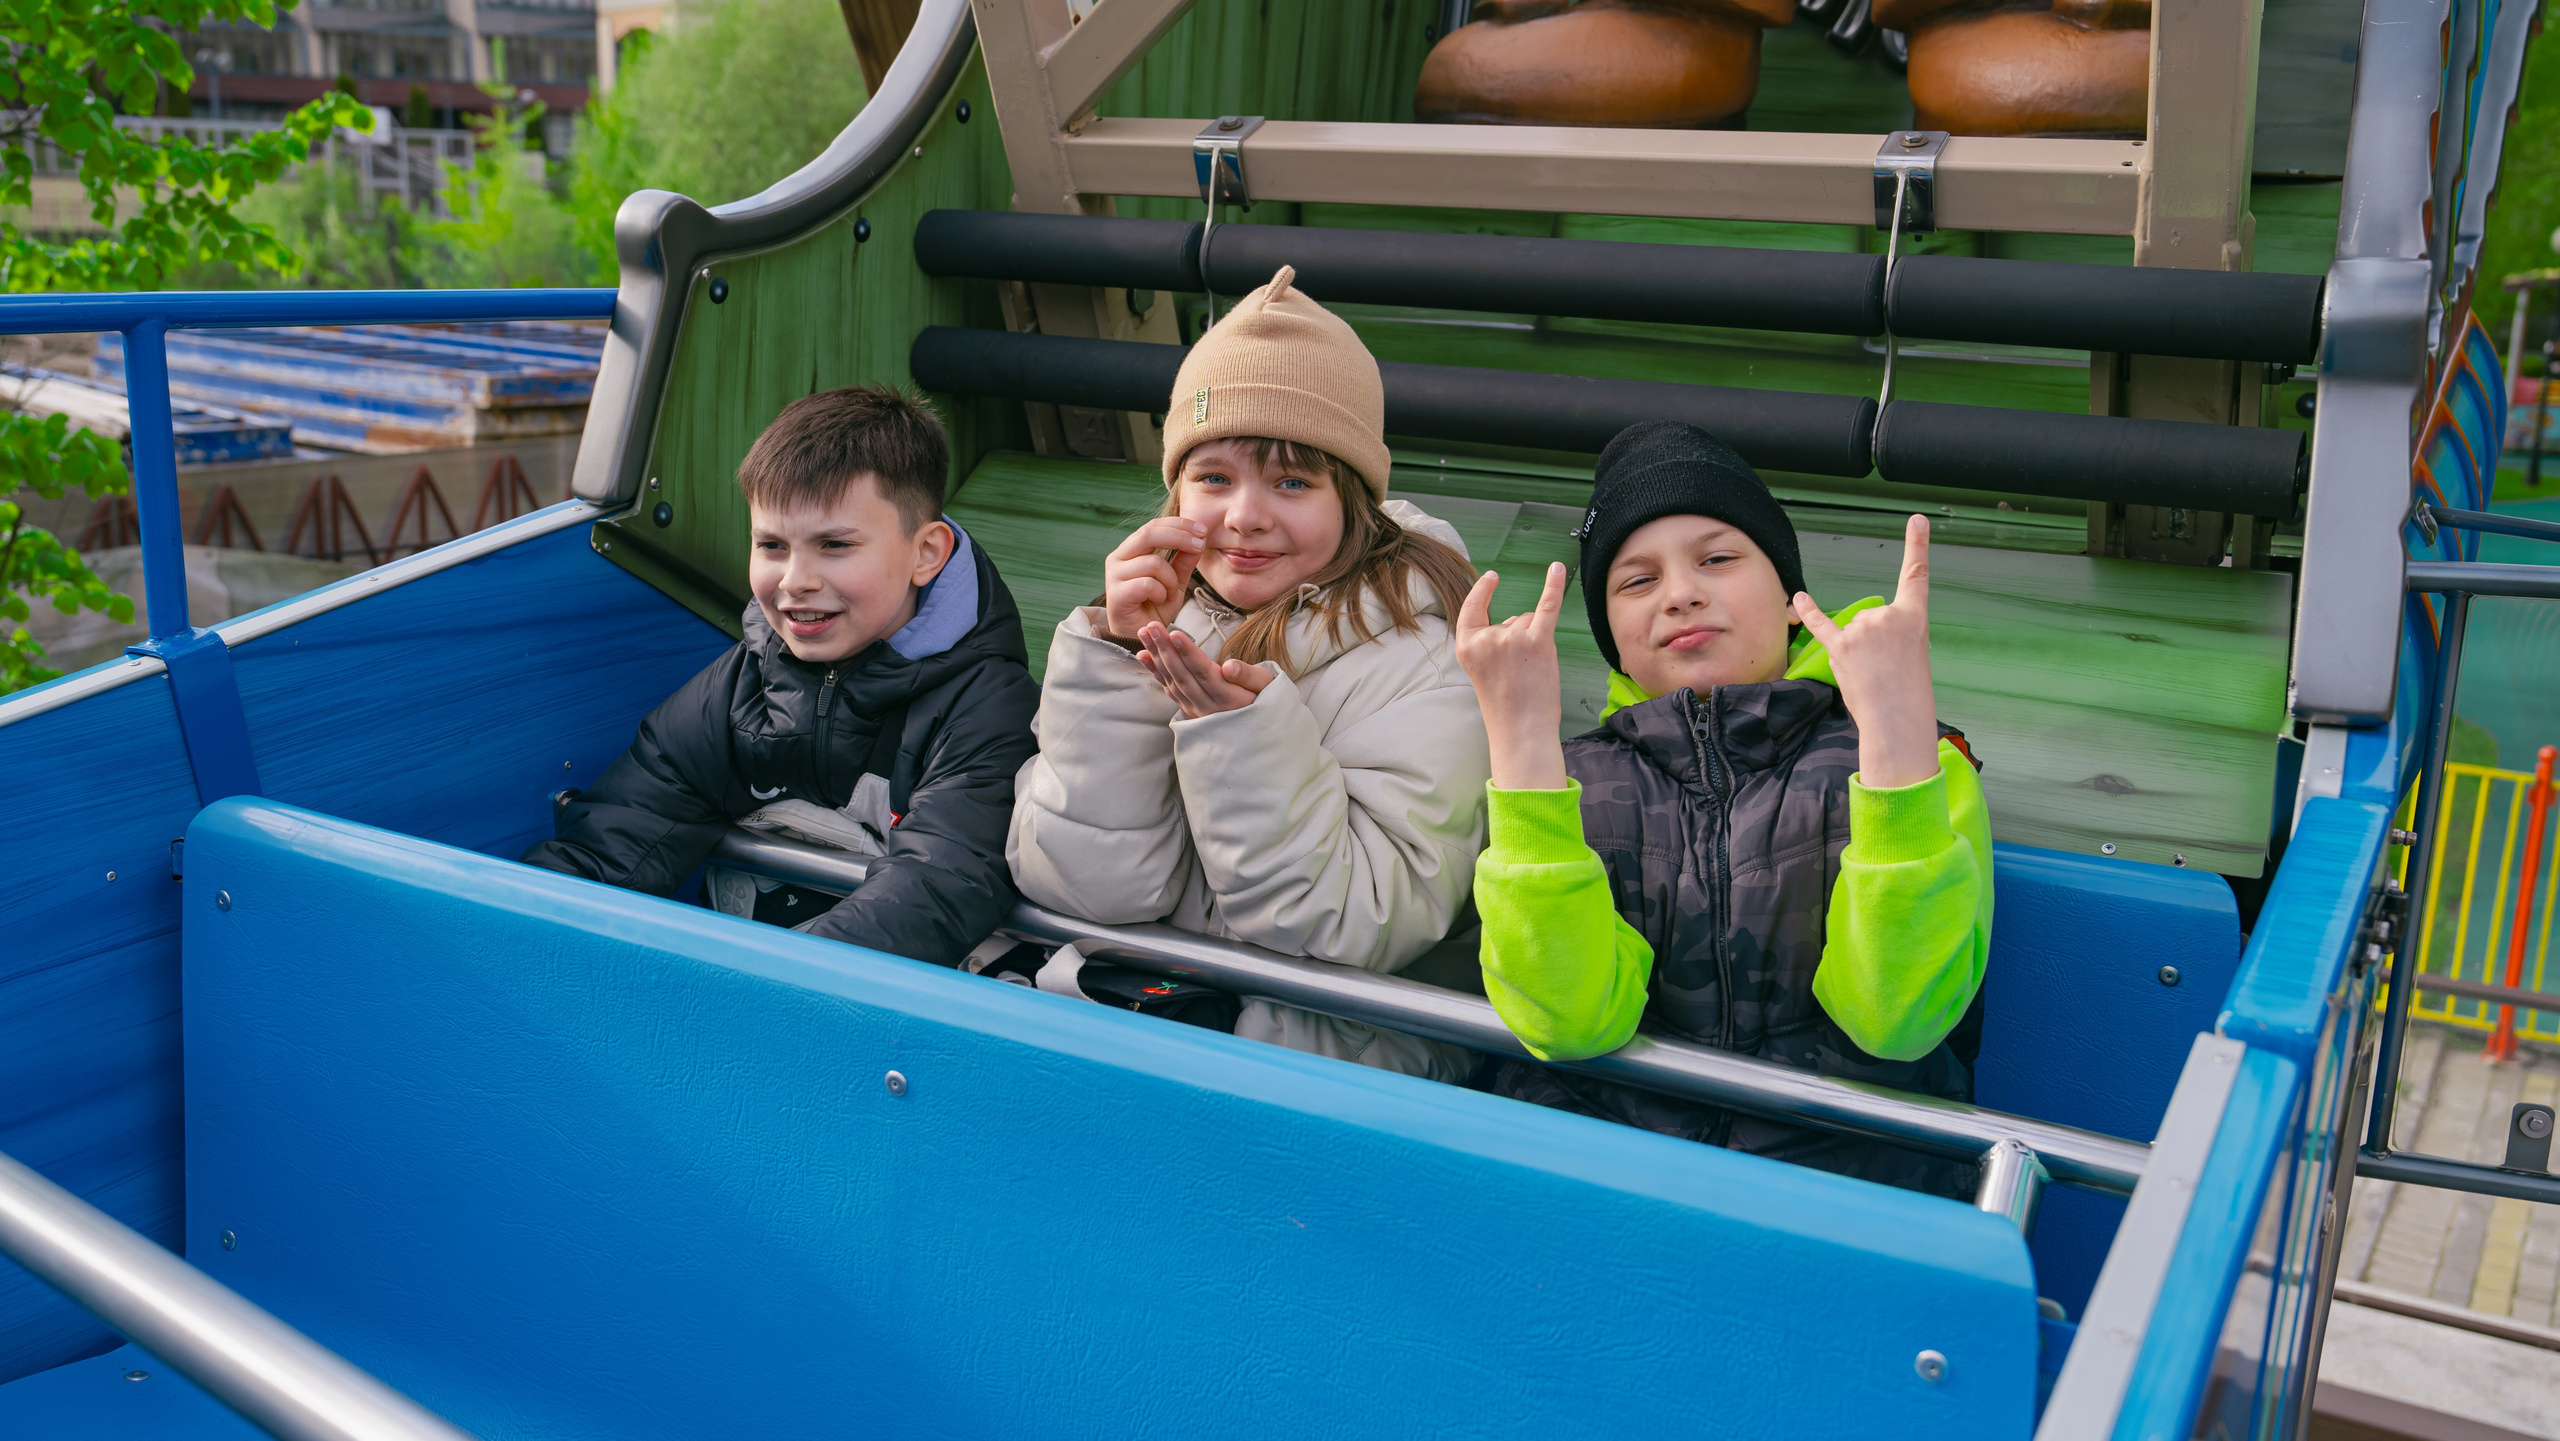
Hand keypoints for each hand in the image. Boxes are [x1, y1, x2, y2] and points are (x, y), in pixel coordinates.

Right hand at [1103, 516, 1205, 641]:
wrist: (1143, 636)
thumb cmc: (1155, 607)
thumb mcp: (1176, 580)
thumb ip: (1184, 560)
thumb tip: (1199, 539)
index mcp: (1131, 550)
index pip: (1153, 525)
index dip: (1179, 524)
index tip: (1202, 530)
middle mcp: (1118, 558)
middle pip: (1148, 533)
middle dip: (1179, 536)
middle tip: (1199, 545)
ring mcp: (1114, 575)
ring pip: (1153, 562)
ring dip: (1171, 579)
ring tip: (1170, 593)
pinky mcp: (1116, 594)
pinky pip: (1147, 584)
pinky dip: (1161, 593)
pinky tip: (1159, 601)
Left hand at [1137, 622, 1273, 718]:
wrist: (1257, 730)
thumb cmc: (1264, 699)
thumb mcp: (1266, 686)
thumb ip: (1248, 675)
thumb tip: (1230, 666)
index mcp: (1228, 698)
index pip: (1204, 673)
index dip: (1188, 653)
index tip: (1174, 633)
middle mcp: (1207, 706)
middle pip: (1183, 675)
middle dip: (1165, 649)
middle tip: (1151, 626)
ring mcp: (1195, 709)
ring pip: (1172, 681)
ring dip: (1156, 656)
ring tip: (1144, 633)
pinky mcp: (1188, 708)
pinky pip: (1168, 689)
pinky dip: (1154, 671)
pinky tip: (1143, 655)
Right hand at [1455, 563, 1569, 790]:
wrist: (1521, 729)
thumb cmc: (1506, 705)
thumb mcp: (1482, 671)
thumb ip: (1490, 643)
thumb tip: (1516, 619)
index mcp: (1466, 646)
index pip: (1471, 609)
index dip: (1482, 593)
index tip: (1491, 577)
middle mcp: (1487, 638)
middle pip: (1510, 620)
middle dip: (1519, 641)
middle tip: (1519, 675)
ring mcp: (1513, 638)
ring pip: (1528, 622)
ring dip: (1535, 641)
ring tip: (1532, 672)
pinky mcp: (1539, 641)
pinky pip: (1547, 605)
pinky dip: (1553, 586)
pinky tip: (1556, 568)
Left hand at [1792, 514, 1938, 789]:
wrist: (1897, 719)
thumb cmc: (1907, 693)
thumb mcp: (1913, 655)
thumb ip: (1890, 634)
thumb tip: (1860, 634)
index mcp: (1915, 617)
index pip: (1916, 576)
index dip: (1917, 545)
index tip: (1917, 519)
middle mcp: (1889, 616)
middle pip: (1871, 618)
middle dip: (1874, 642)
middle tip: (1887, 669)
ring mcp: (1863, 629)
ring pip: (1852, 630)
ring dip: (1857, 652)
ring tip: (1872, 674)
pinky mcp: (1841, 646)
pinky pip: (1821, 624)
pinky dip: (1808, 611)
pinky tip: (1799, 596)